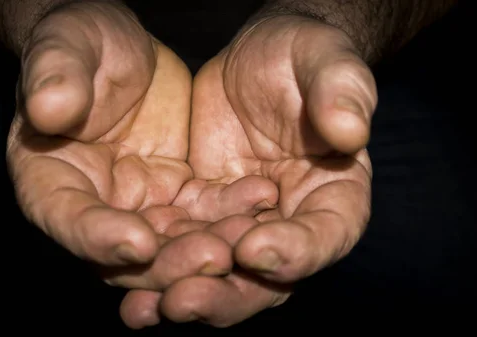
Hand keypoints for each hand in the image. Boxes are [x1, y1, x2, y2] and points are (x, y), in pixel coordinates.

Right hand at [6, 1, 231, 291]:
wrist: (122, 49)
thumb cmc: (81, 44)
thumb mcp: (64, 49)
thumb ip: (54, 77)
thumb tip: (46, 107)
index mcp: (48, 178)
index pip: (65, 218)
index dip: (97, 237)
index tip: (138, 243)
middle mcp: (92, 205)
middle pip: (124, 253)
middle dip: (170, 261)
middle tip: (214, 255)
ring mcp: (136, 205)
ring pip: (171, 245)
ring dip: (208, 247)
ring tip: (248, 235)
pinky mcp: (175, 194)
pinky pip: (204, 213)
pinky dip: (231, 214)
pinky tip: (261, 198)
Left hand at [121, 15, 375, 327]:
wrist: (257, 61)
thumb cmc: (304, 58)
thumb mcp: (326, 62)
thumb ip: (342, 91)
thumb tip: (351, 129)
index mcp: (336, 196)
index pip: (326, 236)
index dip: (296, 251)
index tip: (253, 248)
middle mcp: (292, 224)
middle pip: (267, 278)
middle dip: (224, 294)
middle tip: (182, 298)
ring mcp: (246, 224)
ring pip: (219, 275)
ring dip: (183, 291)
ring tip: (145, 306)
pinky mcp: (205, 214)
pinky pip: (182, 246)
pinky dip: (157, 266)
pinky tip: (125, 281)